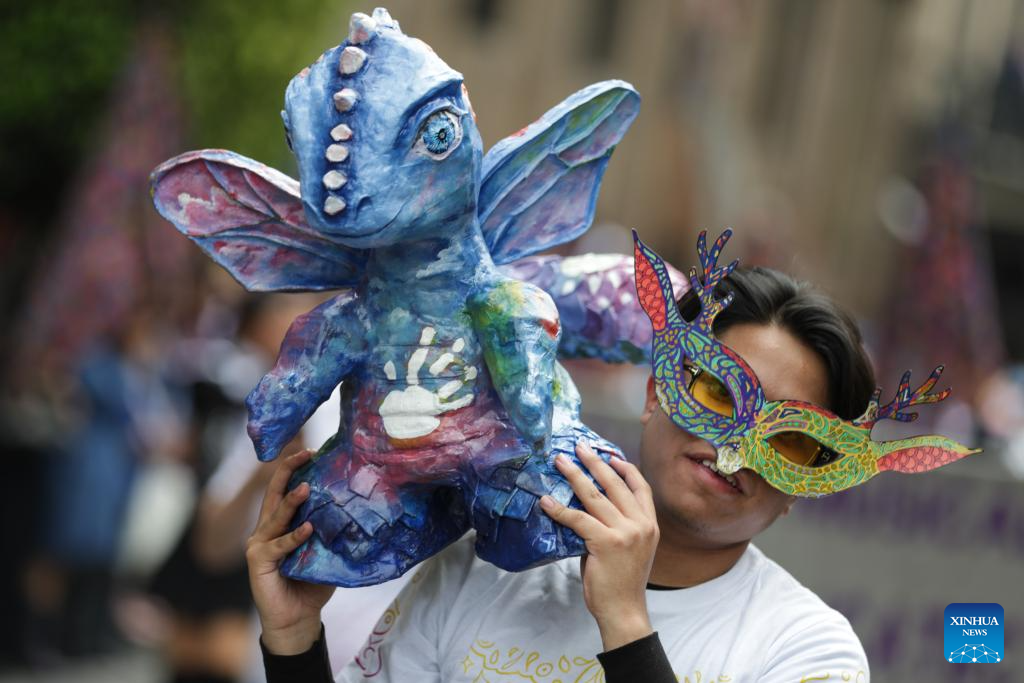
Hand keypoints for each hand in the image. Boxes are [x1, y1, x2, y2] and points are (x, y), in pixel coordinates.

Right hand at [246, 449, 334, 654]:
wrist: (296, 618)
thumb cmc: (310, 584)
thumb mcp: (323, 552)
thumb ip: (329, 533)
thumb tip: (354, 510)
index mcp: (280, 523)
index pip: (284, 489)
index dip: (295, 469)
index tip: (312, 452)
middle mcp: (266, 529)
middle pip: (274, 493)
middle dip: (288, 471)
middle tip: (305, 453)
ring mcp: (259, 544)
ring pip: (276, 517)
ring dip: (292, 502)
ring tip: (307, 488)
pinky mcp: (257, 562)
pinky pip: (278, 546)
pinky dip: (294, 537)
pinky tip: (308, 529)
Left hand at [539, 442, 659, 650]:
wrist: (625, 610)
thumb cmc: (623, 582)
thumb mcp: (630, 548)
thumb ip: (617, 525)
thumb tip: (589, 507)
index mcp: (650, 524)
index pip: (640, 487)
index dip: (625, 468)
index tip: (610, 455)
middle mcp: (641, 524)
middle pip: (615, 483)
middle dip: (594, 462)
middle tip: (579, 447)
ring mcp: (625, 532)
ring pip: (594, 495)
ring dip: (574, 475)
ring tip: (560, 462)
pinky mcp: (605, 542)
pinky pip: (578, 518)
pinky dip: (560, 509)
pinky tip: (546, 502)